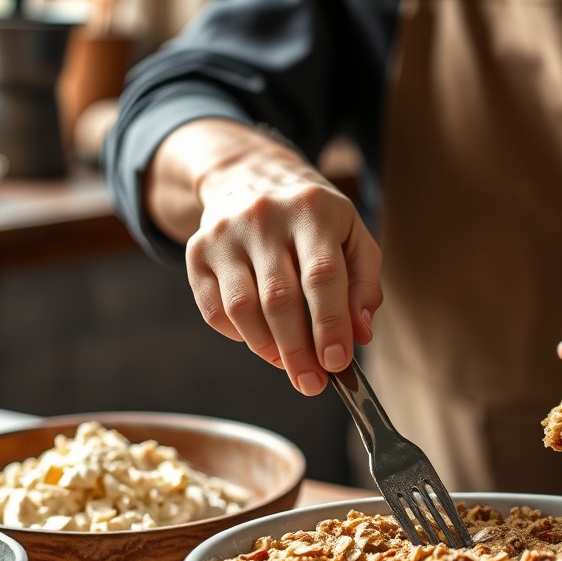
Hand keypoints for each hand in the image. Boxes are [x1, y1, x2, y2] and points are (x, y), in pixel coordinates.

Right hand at [173, 125, 381, 395]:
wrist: (250, 177)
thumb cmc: (314, 219)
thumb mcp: (352, 236)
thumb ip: (364, 285)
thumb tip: (360, 333)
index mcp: (312, 210)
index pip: (322, 276)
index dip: (330, 324)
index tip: (338, 363)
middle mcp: (264, 217)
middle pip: (280, 298)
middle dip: (298, 351)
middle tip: (313, 384)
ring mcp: (224, 234)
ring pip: (242, 308)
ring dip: (267, 348)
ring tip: (289, 365)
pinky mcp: (197, 251)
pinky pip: (214, 310)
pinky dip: (239, 336)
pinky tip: (261, 339)